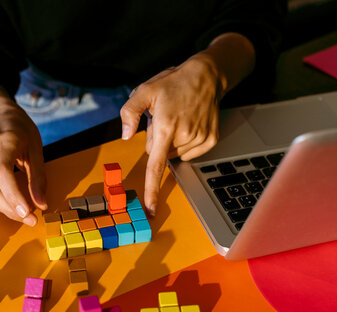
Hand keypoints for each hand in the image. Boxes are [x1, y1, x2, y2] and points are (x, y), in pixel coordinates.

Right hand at [0, 84, 46, 225]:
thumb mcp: (36, 147)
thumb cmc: (21, 130)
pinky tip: (13, 206)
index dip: (13, 194)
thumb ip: (38, 176)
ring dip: (4, 209)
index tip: (27, 212)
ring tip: (24, 216)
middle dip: (10, 208)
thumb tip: (42, 204)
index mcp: (3, 142)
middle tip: (31, 220)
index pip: (2, 172)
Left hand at [120, 53, 221, 215]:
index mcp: (166, 126)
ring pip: (175, 154)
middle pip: (160, 154)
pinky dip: (186, 142)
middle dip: (158, 140)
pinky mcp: (210, 141)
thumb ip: (129, 112)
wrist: (207, 77)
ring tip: (178, 118)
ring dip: (173, 141)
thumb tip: (126, 136)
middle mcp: (185, 136)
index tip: (151, 209)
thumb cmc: (173, 82)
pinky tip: (189, 123)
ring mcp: (200, 139)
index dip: (152, 189)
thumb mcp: (145, 90)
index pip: (156, 165)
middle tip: (165, 118)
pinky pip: (190, 152)